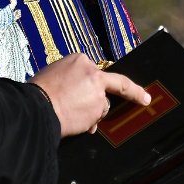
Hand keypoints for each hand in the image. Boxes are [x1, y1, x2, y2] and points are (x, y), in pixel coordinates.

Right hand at [30, 53, 150, 136]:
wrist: (37, 108)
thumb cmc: (38, 92)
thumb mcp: (53, 73)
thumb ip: (71, 78)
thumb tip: (77, 91)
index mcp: (80, 60)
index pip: (95, 70)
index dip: (97, 81)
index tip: (114, 82)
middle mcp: (93, 73)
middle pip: (109, 85)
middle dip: (133, 93)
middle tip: (146, 99)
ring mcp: (98, 92)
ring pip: (101, 105)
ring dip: (92, 112)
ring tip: (71, 115)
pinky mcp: (98, 109)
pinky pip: (96, 118)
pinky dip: (88, 123)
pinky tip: (74, 122)